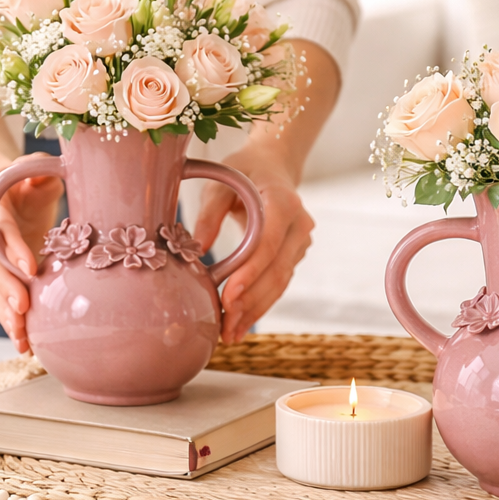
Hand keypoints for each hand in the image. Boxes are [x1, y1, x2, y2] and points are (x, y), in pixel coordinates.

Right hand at [0, 156, 63, 351]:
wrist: (5, 186)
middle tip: (22, 310)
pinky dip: (6, 318)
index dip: (11, 247)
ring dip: (3, 311)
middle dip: (5, 287)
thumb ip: (40, 168)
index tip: (30, 268)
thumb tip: (45, 175)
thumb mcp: (35, 167)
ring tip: (21, 335)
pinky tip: (21, 340)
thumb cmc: (27, 176)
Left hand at [194, 143, 313, 342]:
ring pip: (279, 283)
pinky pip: (278, 284)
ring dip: (254, 310)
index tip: (228, 296)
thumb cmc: (243, 171)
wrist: (274, 165)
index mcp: (284, 201)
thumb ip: (210, 213)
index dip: (249, 273)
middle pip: (276, 271)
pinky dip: (260, 305)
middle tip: (224, 325)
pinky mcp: (294, 255)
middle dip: (250, 301)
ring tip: (229, 334)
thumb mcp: (221, 182)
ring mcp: (300, 242)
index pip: (268, 244)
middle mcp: (300, 224)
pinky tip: (241, 325)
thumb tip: (198, 249)